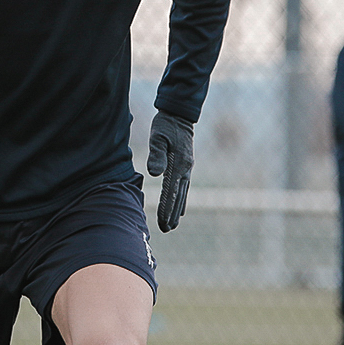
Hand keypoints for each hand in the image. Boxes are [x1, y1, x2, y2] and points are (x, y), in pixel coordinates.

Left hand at [146, 111, 194, 232]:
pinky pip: (185, 187)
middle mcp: (186, 168)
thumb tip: (155, 174)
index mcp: (179, 163)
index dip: (167, 208)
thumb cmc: (165, 125)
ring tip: (172, 225)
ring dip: (178, 210)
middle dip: (172, 214)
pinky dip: (183, 200)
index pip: (171, 191)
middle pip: (179, 196)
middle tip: (166, 229)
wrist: (179, 114)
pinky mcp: (186, 165)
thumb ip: (156, 154)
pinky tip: (181, 209)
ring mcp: (188, 168)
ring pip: (183, 194)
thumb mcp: (157, 137)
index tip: (162, 222)